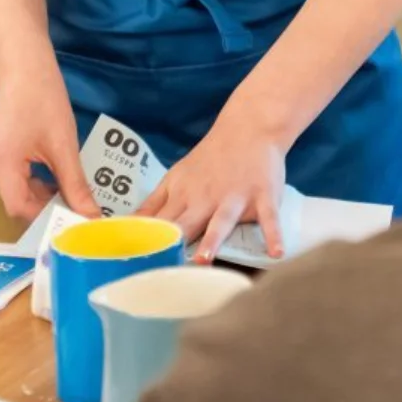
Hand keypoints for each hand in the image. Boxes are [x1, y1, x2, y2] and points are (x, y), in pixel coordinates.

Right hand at [0, 66, 98, 222]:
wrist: (26, 72)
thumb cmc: (45, 103)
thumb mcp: (64, 146)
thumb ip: (75, 184)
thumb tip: (90, 215)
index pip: (19, 208)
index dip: (48, 217)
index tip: (75, 220)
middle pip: (17, 202)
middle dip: (48, 207)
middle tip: (78, 209)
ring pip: (17, 193)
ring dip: (43, 196)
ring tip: (72, 195)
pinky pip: (14, 181)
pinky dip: (35, 184)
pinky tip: (56, 181)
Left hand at [138, 111, 287, 262]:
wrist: (249, 128)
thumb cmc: (209, 158)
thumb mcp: (176, 177)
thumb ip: (153, 204)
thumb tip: (125, 228)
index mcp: (183, 196)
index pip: (159, 224)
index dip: (146, 243)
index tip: (131, 264)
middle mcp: (206, 199)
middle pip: (186, 225)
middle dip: (173, 245)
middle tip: (159, 272)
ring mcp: (236, 198)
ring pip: (222, 221)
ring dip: (213, 239)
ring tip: (205, 260)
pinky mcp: (263, 196)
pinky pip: (269, 218)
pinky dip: (273, 234)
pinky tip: (276, 252)